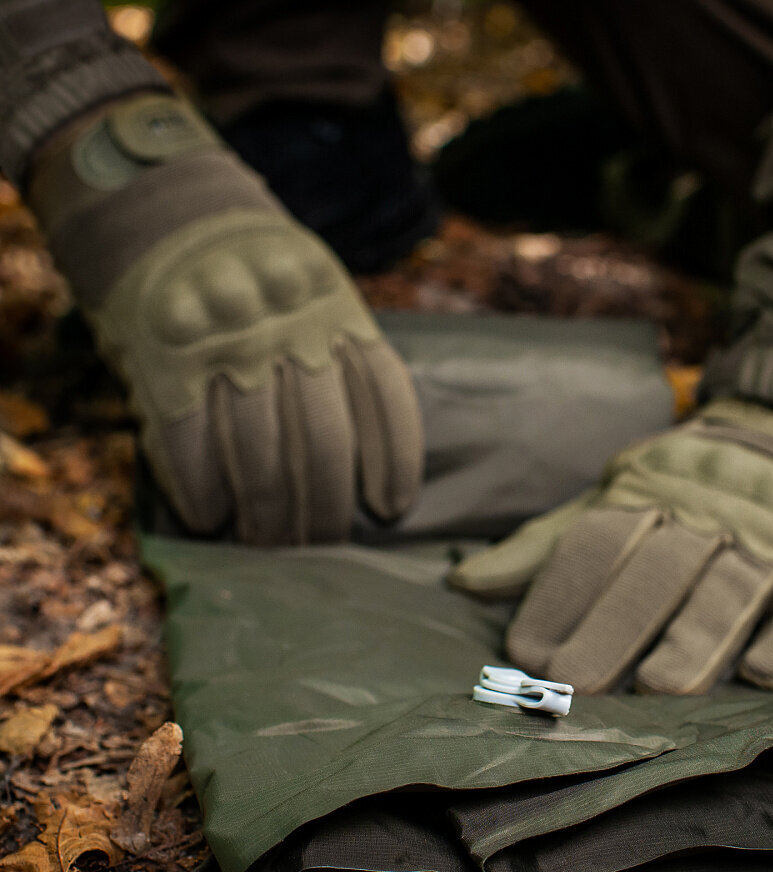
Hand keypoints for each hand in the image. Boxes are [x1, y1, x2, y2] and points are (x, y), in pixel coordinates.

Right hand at [28, 93, 422, 543]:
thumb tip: (375, 450)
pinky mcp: (164, 358)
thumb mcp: (316, 285)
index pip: (384, 395)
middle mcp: (288, 326)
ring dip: (266, 513)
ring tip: (271, 543)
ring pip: (259, 454)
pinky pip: (188, 443)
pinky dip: (200, 489)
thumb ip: (345, 348)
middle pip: (324, 441)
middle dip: (325, 508)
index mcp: (336, 305)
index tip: (391, 508)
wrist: (160, 208)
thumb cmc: (252, 265)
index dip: (395, 460)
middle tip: (322, 544)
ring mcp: (225, 343)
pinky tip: (211, 519)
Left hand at [450, 399, 772, 693]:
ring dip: (695, 637)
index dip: (561, 596)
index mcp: (644, 497)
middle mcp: (702, 516)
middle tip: (576, 681)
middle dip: (615, 626)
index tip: (526, 652)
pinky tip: (762, 675)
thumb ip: (543, 547)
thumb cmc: (679, 490)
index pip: (597, 545)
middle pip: (655, 573)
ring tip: (659, 687)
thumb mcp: (608, 501)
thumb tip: (462, 583)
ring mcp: (766, 542)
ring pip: (728, 590)